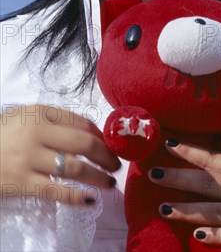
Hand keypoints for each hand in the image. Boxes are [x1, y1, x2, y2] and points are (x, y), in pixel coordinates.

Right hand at [0, 104, 120, 205]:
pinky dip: (77, 197)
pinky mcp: (22, 183)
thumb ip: (54, 120)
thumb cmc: (2, 134)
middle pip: (84, 143)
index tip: (111, 144)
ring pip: (75, 168)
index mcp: (40, 113)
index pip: (81, 122)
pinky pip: (56, 191)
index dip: (101, 135)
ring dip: (98, 175)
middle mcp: (38, 133)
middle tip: (117, 163)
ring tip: (110, 182)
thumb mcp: (25, 116)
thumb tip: (91, 132)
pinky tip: (90, 199)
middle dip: (107, 154)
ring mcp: (30, 159)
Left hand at [148, 141, 220, 250]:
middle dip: (179, 178)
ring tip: (163, 209)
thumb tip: (216, 156)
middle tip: (153, 174)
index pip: (216, 159)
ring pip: (214, 211)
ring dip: (187, 210)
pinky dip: (215, 236)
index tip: (169, 144)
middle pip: (208, 183)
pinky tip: (197, 236)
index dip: (192, 152)